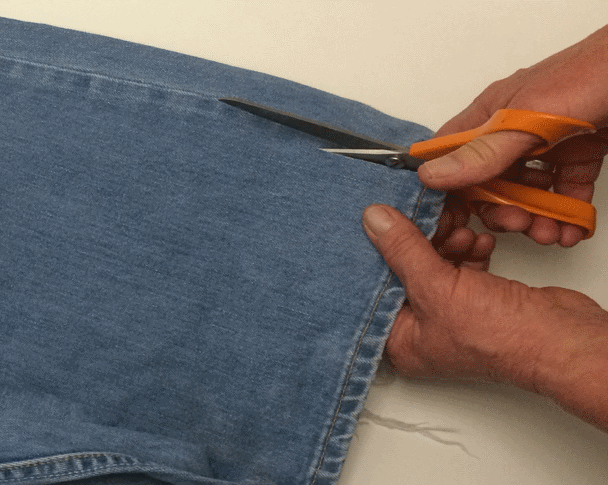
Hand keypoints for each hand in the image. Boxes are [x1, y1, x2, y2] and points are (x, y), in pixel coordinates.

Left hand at [363, 204, 607, 431]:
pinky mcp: (476, 300)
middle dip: (419, 242)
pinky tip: (477, 241)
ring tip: (459, 230)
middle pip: (406, 274)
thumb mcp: (435, 287)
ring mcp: (451, 316)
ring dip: (447, 241)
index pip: (374, 291)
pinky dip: (467, 250)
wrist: (560, 338)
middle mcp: (423, 331)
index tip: (378, 224)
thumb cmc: (499, 337)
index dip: (376, 256)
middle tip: (426, 216)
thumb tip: (375, 220)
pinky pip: (461, 267)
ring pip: (435, 266)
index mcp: (401, 342)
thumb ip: (402, 250)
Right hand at [418, 25, 607, 246]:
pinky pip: (563, 192)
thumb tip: (433, 174)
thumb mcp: (528, 118)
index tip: (458, 215)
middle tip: (519, 224)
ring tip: (550, 232)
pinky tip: (571, 228)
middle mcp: (513, 133)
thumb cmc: (592, 73)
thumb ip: (483, 151)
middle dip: (502, 211)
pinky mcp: (575, 156)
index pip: (452, 156)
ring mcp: (544, 146)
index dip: (449, 187)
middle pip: (490, 183)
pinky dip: (566, 214)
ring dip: (535, 218)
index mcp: (491, 115)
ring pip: (526, 193)